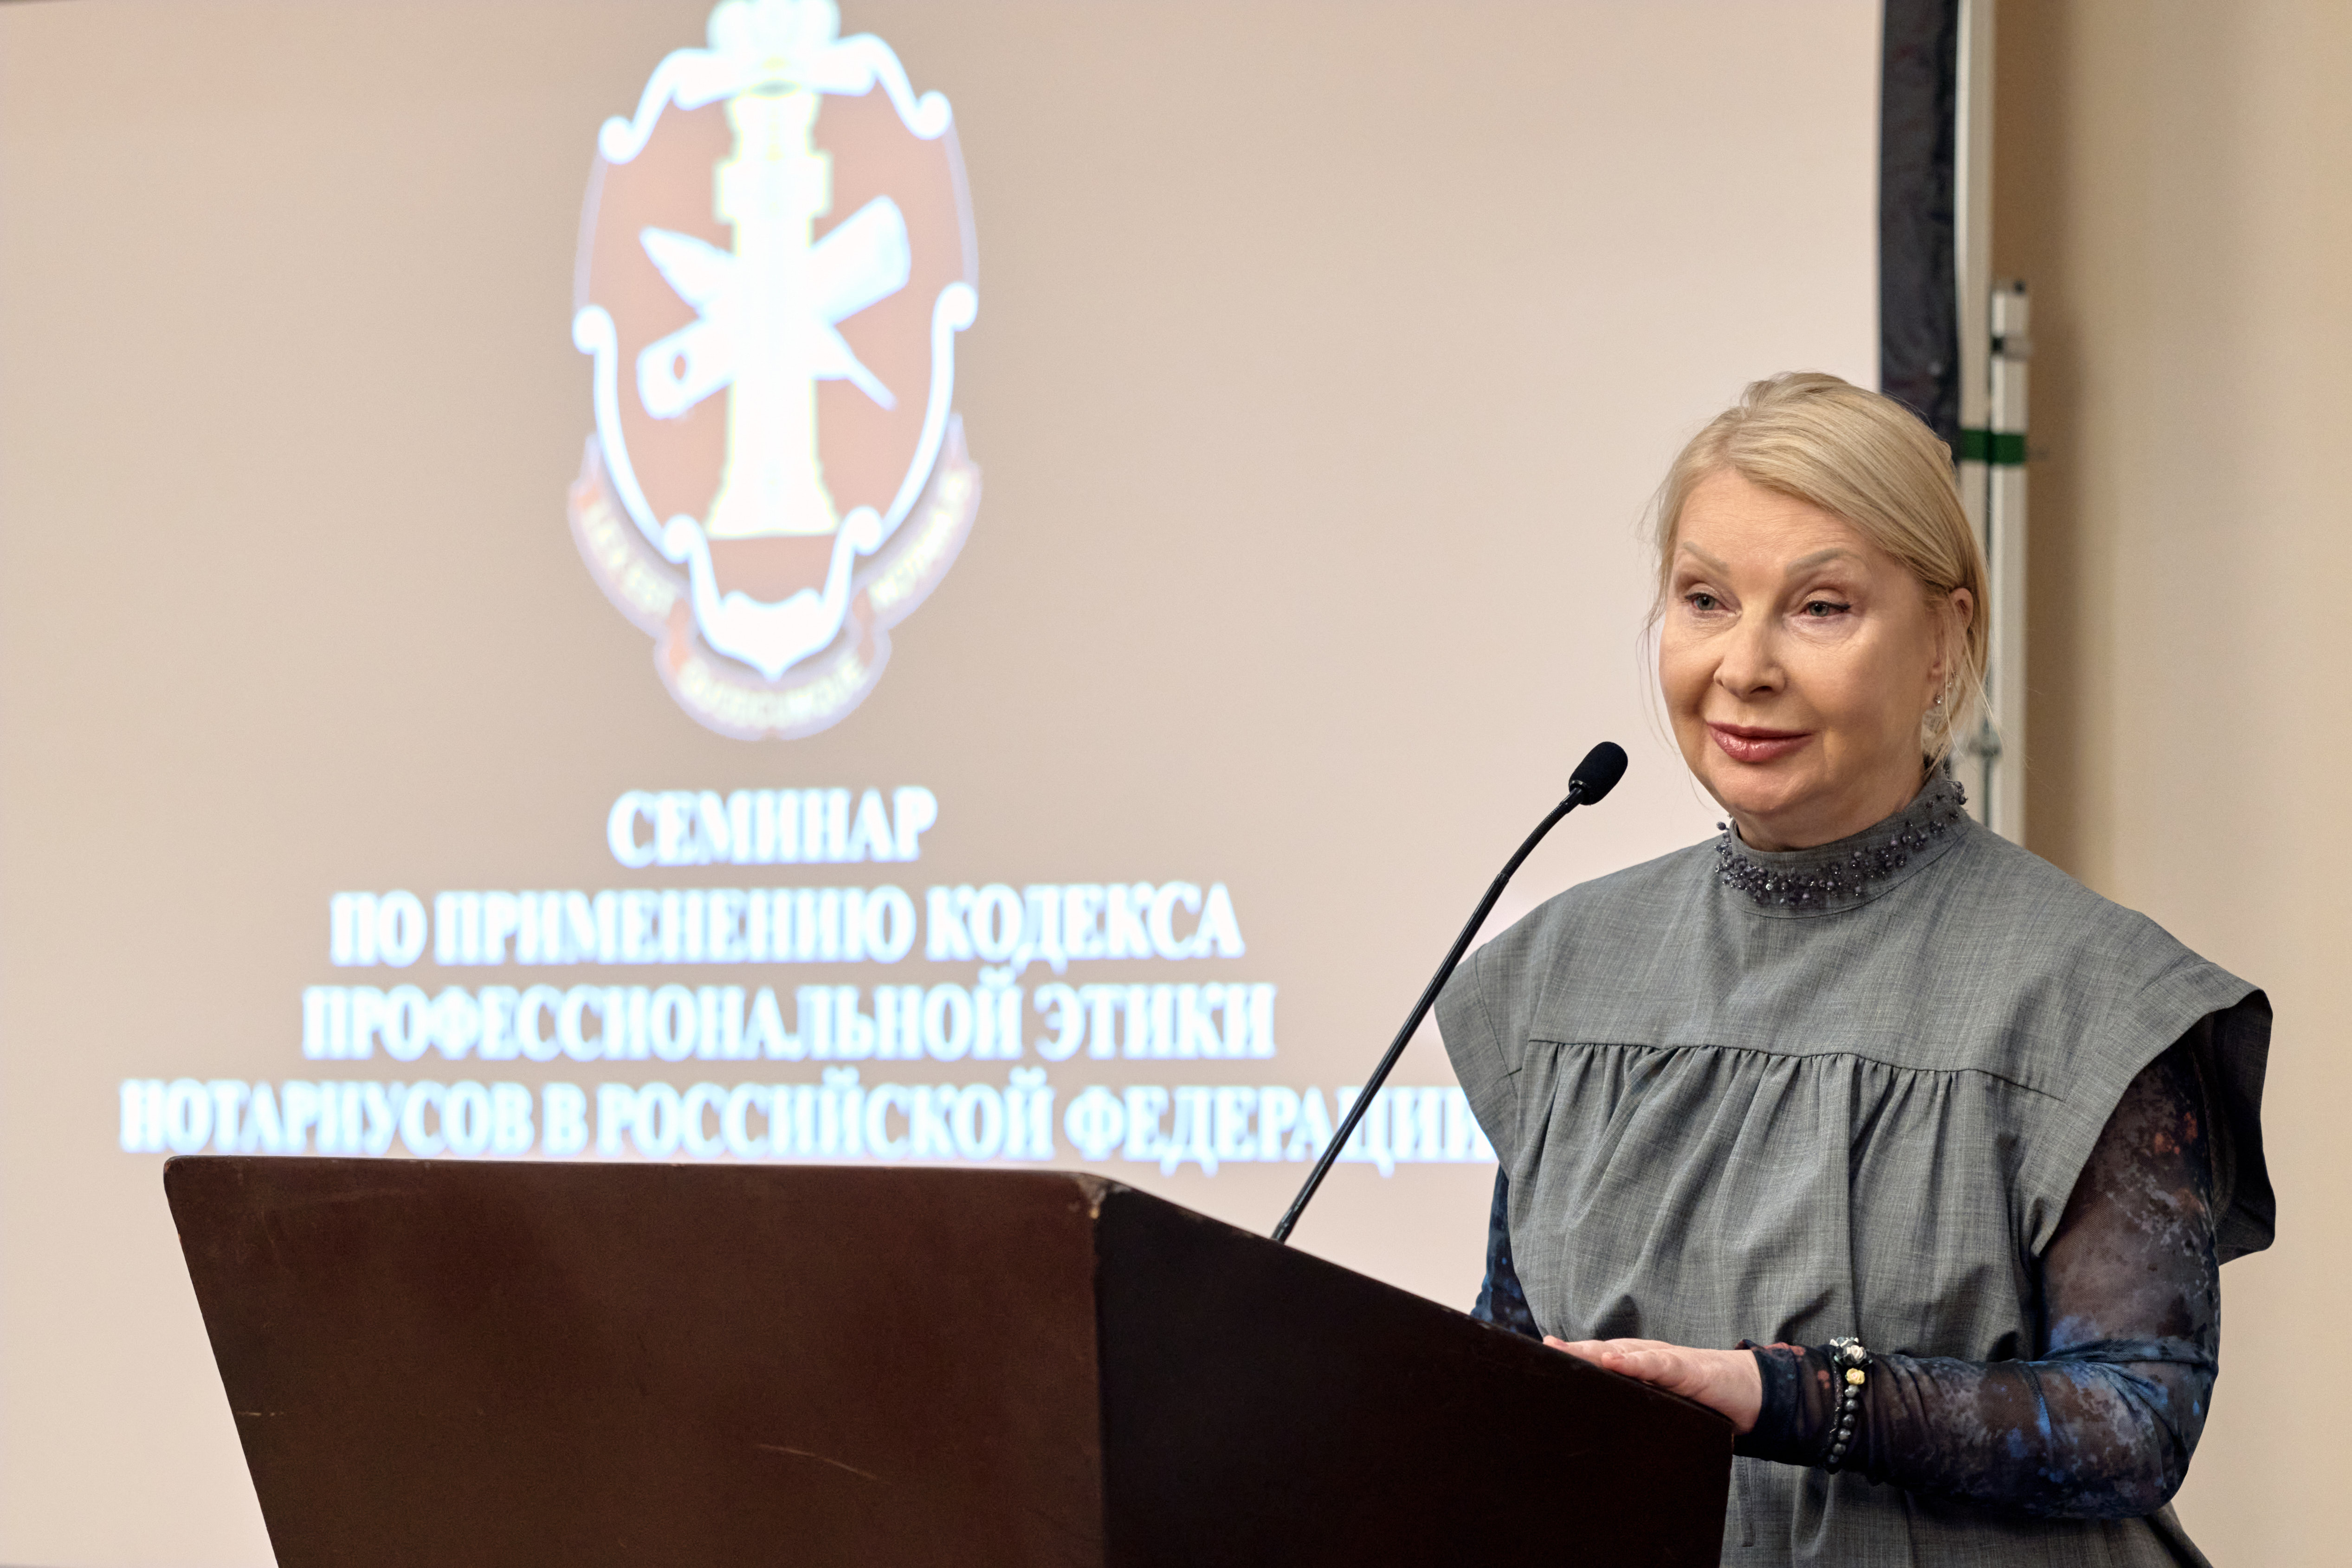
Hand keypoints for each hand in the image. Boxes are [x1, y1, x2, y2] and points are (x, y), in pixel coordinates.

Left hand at [1544, 1336, 1762, 1433]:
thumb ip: (1635, 1409)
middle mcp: (1644, 1358)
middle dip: (1569, 1354)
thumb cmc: (1701, 1399)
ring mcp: (1665, 1360)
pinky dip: (1637, 1362)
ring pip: (1622, 1352)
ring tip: (1564, 1353)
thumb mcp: (1663, 1406)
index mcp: (1634, 1368)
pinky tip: (1615, 1362)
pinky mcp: (1689, 1370)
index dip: (1567, 1362)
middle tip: (1537, 1356)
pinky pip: (1659, 1363)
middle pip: (1599, 1353)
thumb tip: (1601, 1439)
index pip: (1594, 1362)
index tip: (1532, 1363)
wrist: (1749, 1390)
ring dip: (1592, 1352)